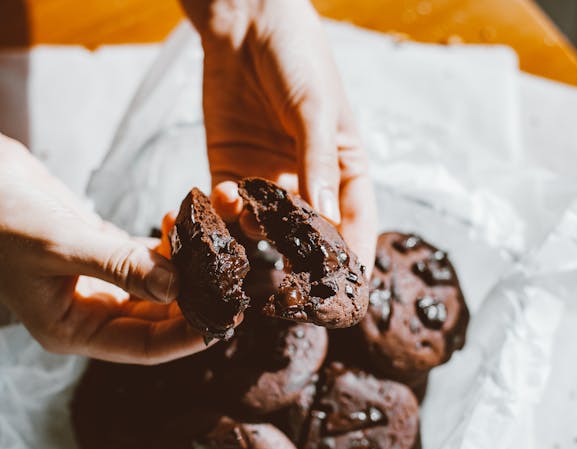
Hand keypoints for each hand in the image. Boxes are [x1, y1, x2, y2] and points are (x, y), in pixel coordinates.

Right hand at [0, 32, 211, 363]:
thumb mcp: (62, 245)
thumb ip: (122, 266)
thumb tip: (177, 288)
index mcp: (71, 330)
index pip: (142, 347)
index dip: (185, 338)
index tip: (223, 323)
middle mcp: (88, 311)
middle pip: (156, 318)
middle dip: (195, 302)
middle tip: (233, 285)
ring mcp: (97, 280)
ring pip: (155, 286)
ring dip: (186, 270)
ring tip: (219, 252)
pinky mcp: (102, 250)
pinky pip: (146, 256)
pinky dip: (167, 244)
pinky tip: (184, 224)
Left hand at [181, 0, 376, 269]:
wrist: (246, 24)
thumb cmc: (298, 59)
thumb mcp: (315, 110)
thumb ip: (318, 163)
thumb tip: (324, 219)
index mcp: (343, 168)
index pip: (354, 223)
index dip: (353, 259)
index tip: (349, 293)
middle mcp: (307, 182)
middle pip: (309, 235)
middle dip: (300, 262)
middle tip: (291, 289)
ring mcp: (267, 179)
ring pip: (265, 227)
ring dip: (257, 238)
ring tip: (250, 242)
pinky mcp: (230, 170)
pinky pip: (228, 206)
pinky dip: (224, 213)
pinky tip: (223, 201)